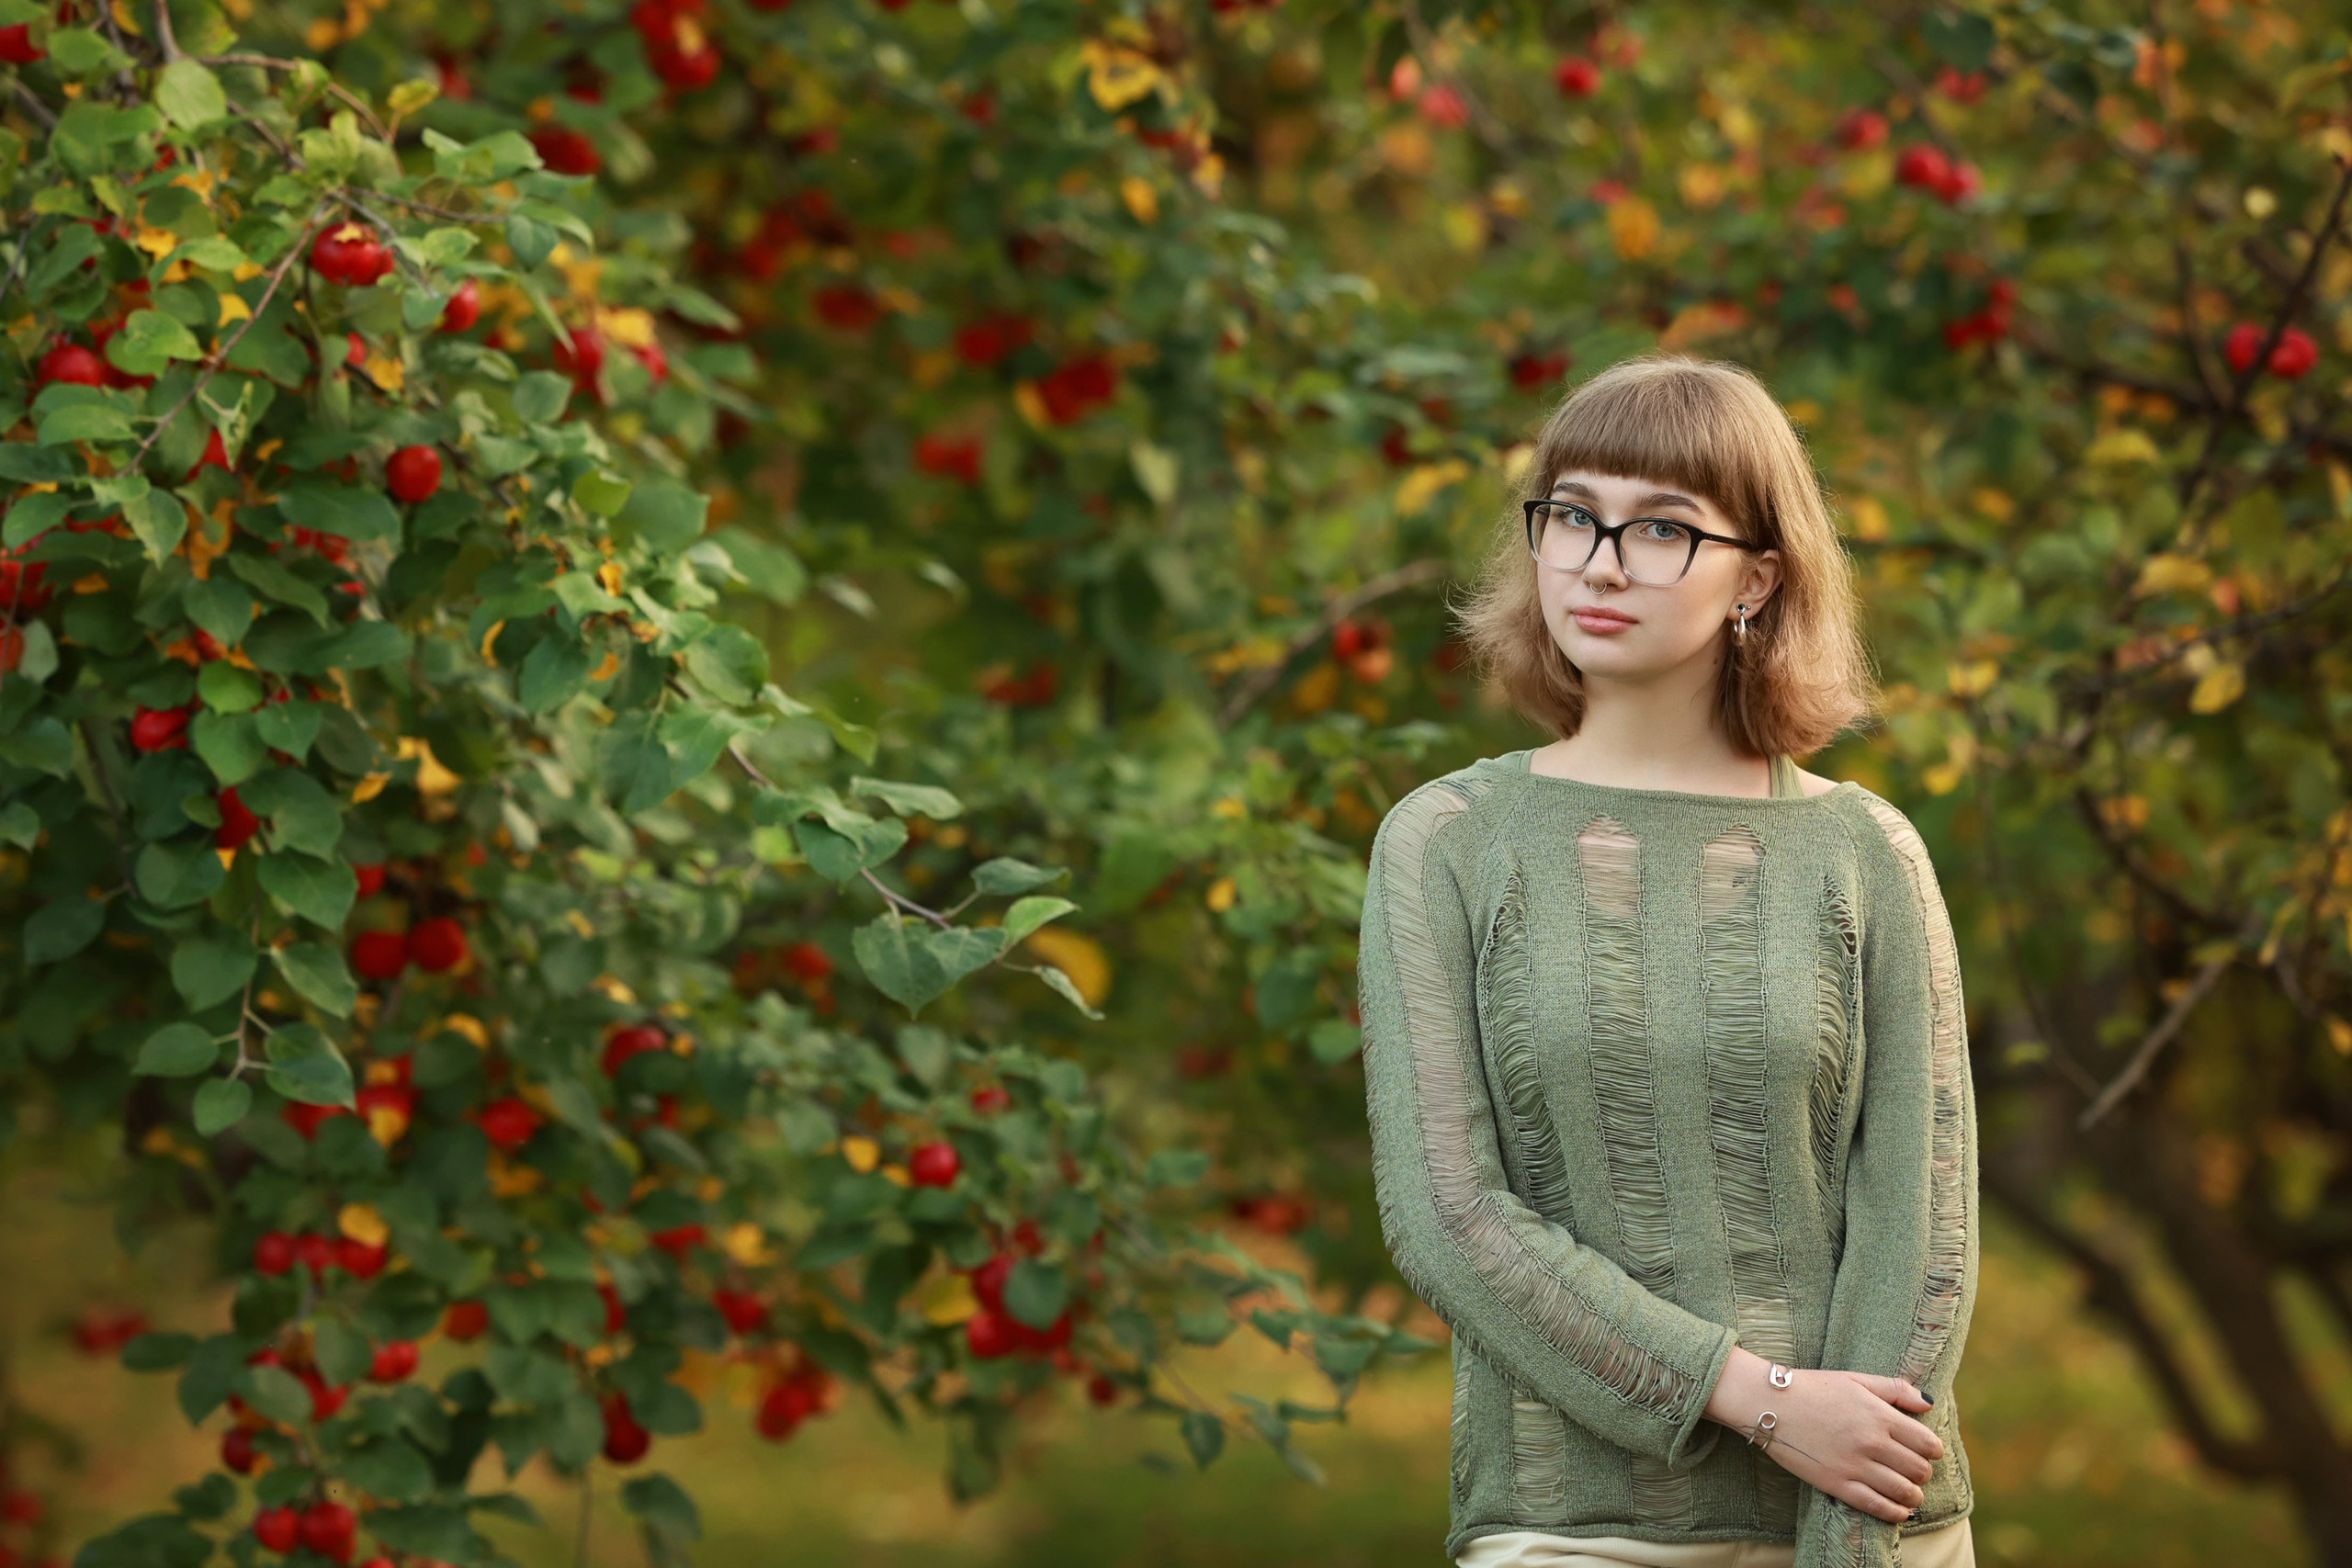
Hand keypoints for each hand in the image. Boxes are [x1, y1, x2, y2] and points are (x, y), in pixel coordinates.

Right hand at [1703, 1346, 1941, 1523]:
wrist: (1769, 1403)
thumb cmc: (1813, 1388)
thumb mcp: (1856, 1379)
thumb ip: (1895, 1389)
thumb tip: (1928, 1404)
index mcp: (1879, 1415)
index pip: (1927, 1444)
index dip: (1933, 1450)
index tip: (1927, 1451)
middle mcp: (1871, 1442)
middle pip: (1919, 1470)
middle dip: (1923, 1473)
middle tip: (1915, 1470)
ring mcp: (1854, 1466)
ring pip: (1904, 1492)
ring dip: (1913, 1495)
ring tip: (1909, 1492)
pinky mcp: (1837, 1484)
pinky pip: (1877, 1507)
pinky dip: (1895, 1513)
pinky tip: (1898, 1510)